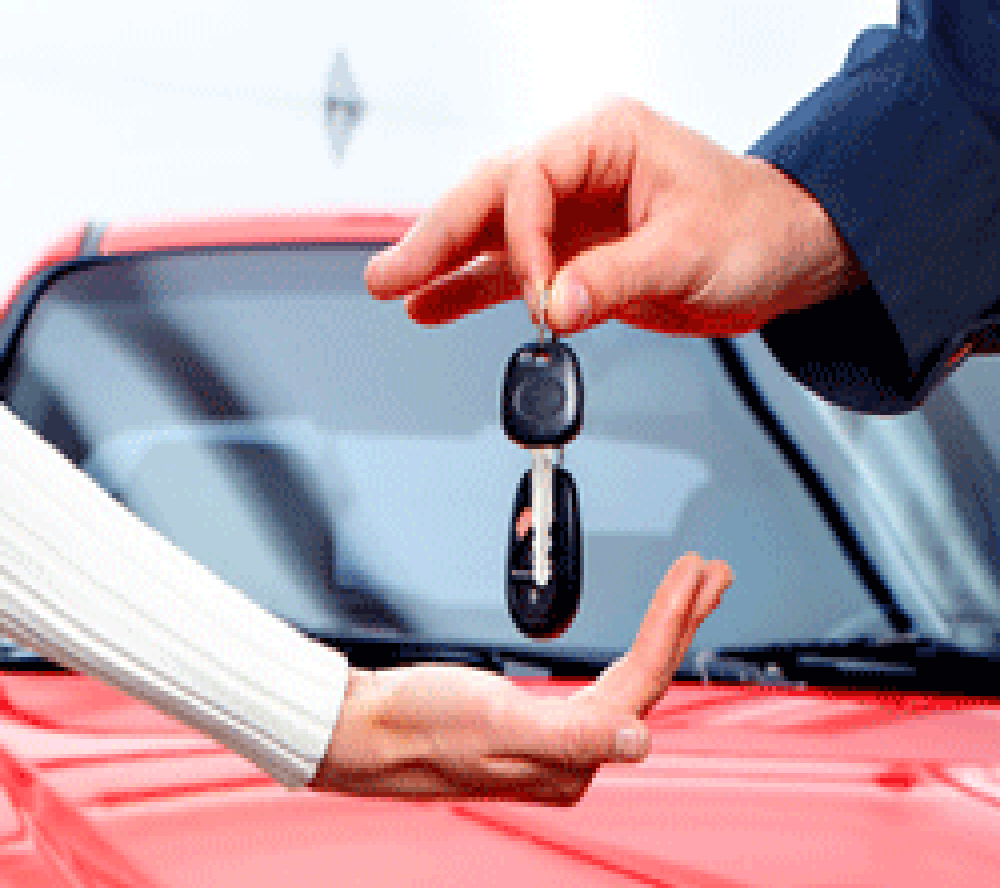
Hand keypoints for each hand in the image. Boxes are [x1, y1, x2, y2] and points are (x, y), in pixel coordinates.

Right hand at [310, 551, 731, 804]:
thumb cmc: (415, 725)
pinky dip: (631, 648)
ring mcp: (556, 741)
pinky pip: (604, 683)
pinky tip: (639, 638)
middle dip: (682, 620)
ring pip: (630, 679)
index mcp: (570, 756)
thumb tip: (639, 741)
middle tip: (712, 571)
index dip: (673, 622)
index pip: (642, 680)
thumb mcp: (492, 722)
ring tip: (688, 591)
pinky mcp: (538, 724)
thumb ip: (571, 739)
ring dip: (664, 630)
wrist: (361, 731)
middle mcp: (572, 754)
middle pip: (646, 678)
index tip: (695, 572)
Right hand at [364, 97, 863, 336]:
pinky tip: (434, 306)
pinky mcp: (574, 259)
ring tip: (394, 289)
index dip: (522, 239)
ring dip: (442, 263)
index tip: (537, 293)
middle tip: (390, 274)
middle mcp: (582, 171)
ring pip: (490, 234)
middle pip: (490, 197)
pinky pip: (511, 273)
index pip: (532, 179)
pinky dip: (473, 290)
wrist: (784, 257)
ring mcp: (572, 217)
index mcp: (609, 141)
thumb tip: (555, 307)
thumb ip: (617, 279)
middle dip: (438, 236)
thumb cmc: (755, 230)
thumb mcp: (691, 252)